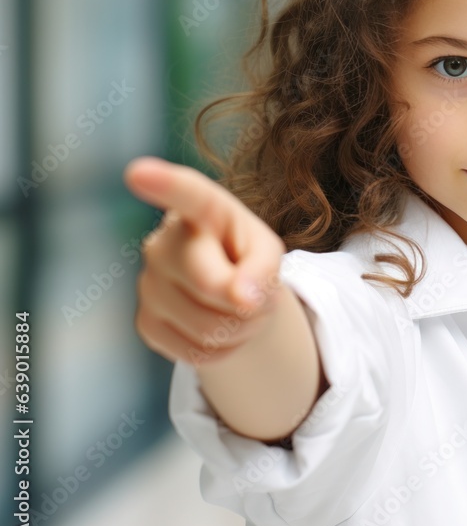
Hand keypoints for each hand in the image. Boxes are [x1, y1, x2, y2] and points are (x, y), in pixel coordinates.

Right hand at [123, 155, 287, 365]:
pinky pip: (197, 352)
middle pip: (210, 284)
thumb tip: (244, 298)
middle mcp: (163, 243)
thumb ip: (264, 269)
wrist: (229, 291)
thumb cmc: (247, 257)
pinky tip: (219, 328)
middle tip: (258, 297)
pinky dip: (223, 350)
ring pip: (208, 326)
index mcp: (201, 211)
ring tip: (239, 310)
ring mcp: (148, 284)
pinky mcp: (145, 322)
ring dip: (240, 329)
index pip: (184, 195)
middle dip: (247, 302)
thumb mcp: (268, 254)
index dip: (163, 185)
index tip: (138, 173)